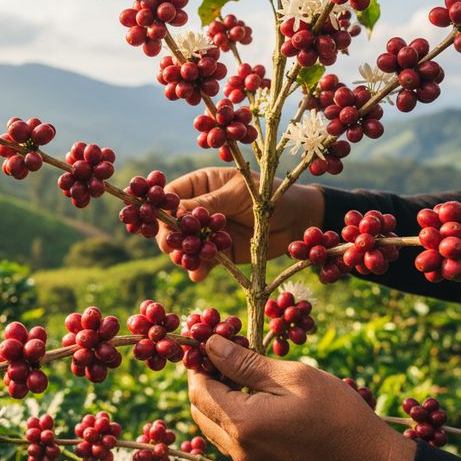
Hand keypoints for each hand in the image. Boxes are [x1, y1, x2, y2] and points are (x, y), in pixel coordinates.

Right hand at [156, 167, 324, 280]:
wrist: (296, 220)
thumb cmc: (267, 195)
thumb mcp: (238, 194)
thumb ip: (209, 203)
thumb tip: (176, 211)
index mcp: (201, 185)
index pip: (171, 196)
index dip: (163, 210)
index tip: (165, 224)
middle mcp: (199, 209)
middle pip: (171, 225)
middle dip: (171, 238)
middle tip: (174, 249)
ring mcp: (206, 233)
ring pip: (183, 246)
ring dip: (183, 255)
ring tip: (189, 263)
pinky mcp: (218, 253)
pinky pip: (201, 262)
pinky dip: (198, 269)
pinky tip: (199, 274)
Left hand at [188, 335, 415, 460]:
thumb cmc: (337, 414)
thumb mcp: (292, 377)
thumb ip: (245, 364)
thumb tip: (210, 345)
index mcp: (241, 424)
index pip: (198, 389)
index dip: (199, 362)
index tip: (212, 340)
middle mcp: (237, 449)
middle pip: (199, 408)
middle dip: (204, 378)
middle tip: (227, 352)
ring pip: (212, 425)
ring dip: (217, 397)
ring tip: (242, 370)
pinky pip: (230, 438)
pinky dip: (231, 414)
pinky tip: (255, 395)